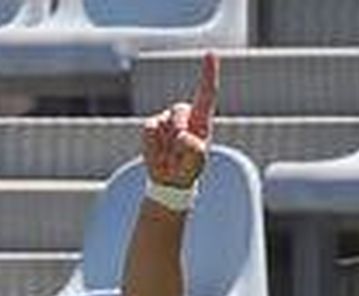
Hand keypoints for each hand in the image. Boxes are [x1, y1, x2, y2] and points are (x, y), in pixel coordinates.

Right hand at [140, 53, 217, 187]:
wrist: (169, 180)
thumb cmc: (189, 167)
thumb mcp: (197, 161)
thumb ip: (194, 148)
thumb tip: (181, 136)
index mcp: (201, 119)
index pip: (206, 92)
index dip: (208, 72)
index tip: (210, 52)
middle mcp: (184, 115)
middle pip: (181, 111)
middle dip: (180, 131)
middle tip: (180, 153)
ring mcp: (165, 119)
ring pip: (164, 123)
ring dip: (166, 145)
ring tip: (170, 157)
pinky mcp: (150, 127)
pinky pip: (149, 131)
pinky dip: (152, 146)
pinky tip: (158, 155)